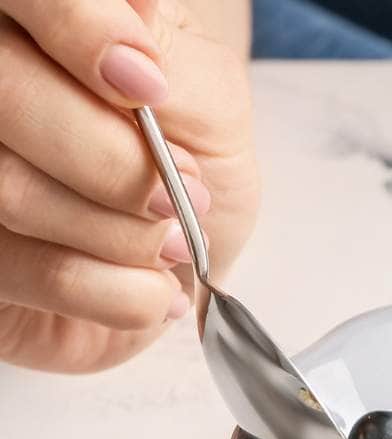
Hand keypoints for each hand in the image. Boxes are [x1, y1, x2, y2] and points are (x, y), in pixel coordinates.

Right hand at [0, 0, 257, 372]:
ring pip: (12, 192)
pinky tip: (154, 289)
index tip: (147, 83)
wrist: (191, 256)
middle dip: (113, 160)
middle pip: (5, 93)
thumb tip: (128, 10)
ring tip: (176, 244)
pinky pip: (25, 273)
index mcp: (33, 24)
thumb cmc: (195, 160)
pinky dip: (117, 292)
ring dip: (125, 235)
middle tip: (181, 192)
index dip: (75, 26)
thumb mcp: (206, 96)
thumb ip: (164, 50)